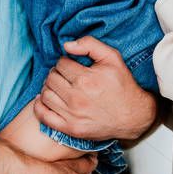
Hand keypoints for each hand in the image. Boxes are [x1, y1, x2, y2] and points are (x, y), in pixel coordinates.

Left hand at [33, 36, 156, 140]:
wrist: (133, 115)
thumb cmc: (122, 85)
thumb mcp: (112, 57)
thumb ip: (89, 44)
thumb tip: (66, 45)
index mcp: (86, 79)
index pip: (61, 64)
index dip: (65, 62)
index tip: (72, 66)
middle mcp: (77, 98)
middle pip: (51, 78)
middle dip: (56, 73)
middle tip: (65, 75)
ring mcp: (73, 115)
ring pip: (45, 94)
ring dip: (49, 87)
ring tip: (59, 86)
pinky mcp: (71, 129)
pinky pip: (44, 116)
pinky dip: (39, 106)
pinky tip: (45, 99)